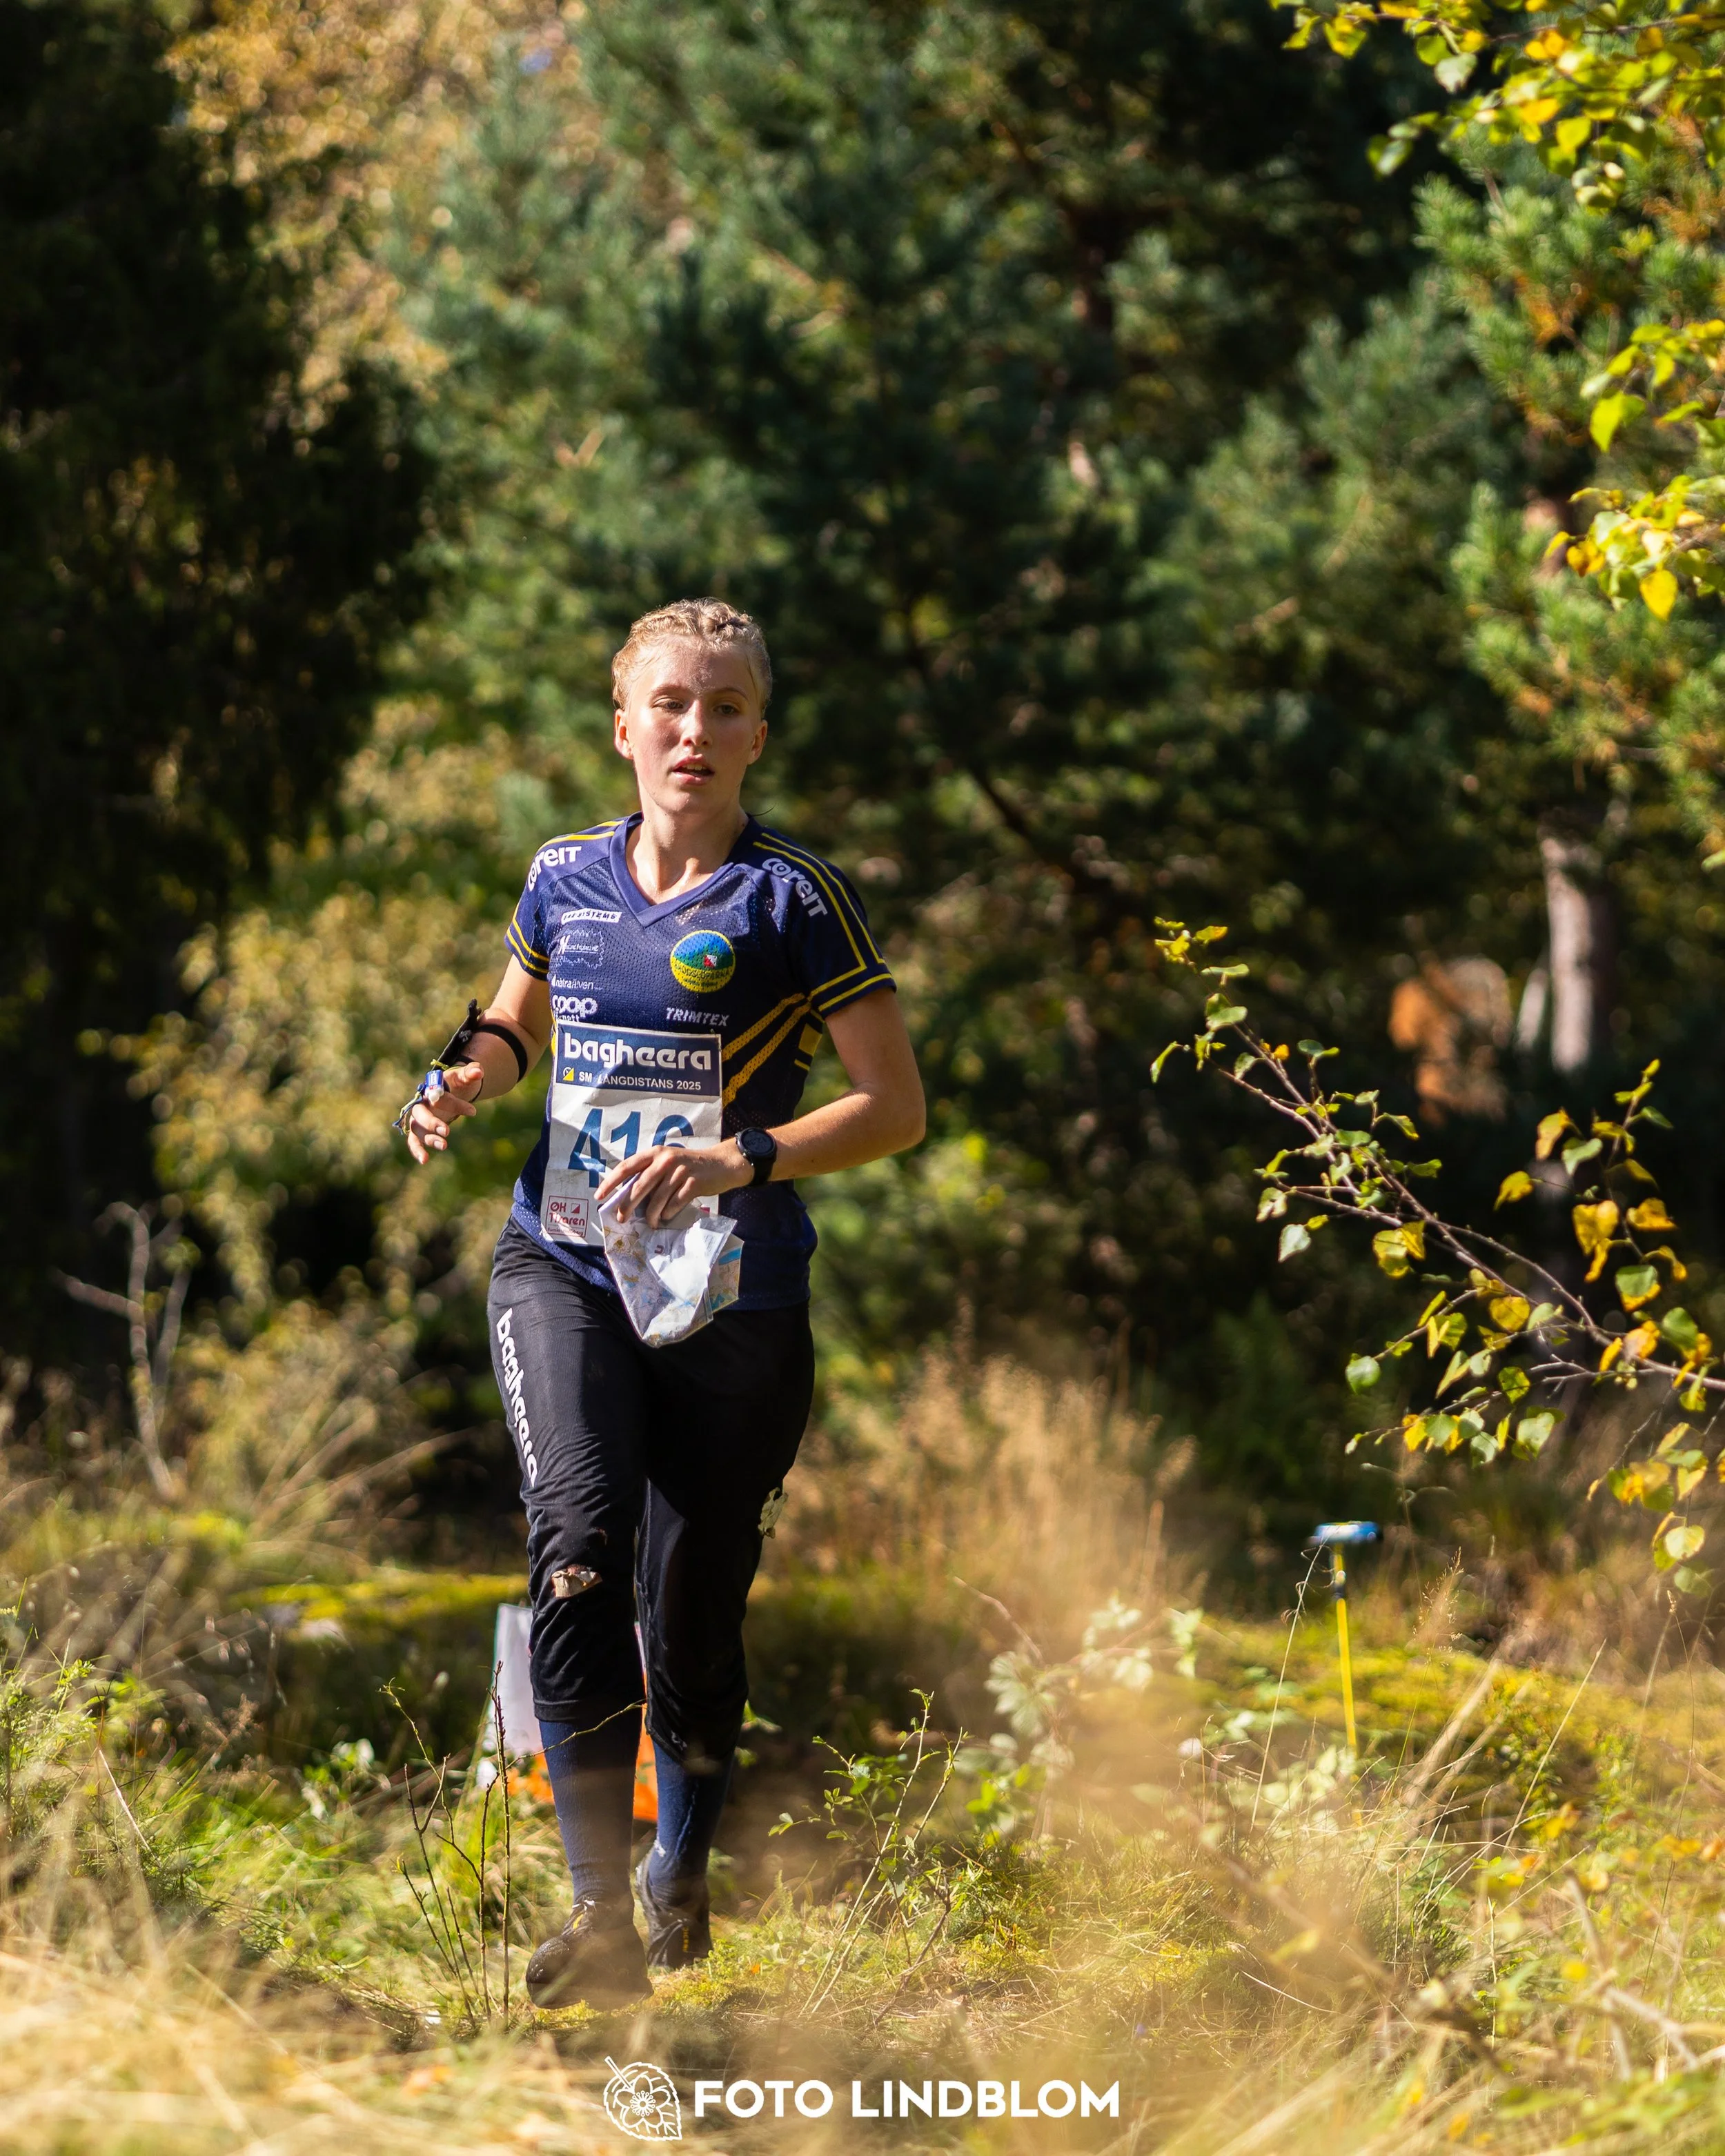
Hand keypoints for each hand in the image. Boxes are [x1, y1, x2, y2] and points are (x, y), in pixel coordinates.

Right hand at [404, 1062, 483, 1165]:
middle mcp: (421, 1102)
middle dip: (432, 1122)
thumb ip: (472, 1072)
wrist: (451, 1089)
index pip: (440, 1097)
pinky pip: (414, 1140)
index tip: (473, 1112)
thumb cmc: (458, 1083)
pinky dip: (417, 1150)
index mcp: (431, 1087)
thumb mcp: (466, 1077)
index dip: (455, 1105)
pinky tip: (424, 1160)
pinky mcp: (420, 1129)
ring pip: (417, 1128)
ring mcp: (419, 1116)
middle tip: (447, 1131)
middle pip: (420, 1112)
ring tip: (444, 1146)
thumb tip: (479, 1071)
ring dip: (429, 1138)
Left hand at [596, 1141, 749, 1225]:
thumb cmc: (689, 1167)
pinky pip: (674, 1204)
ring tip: (651, 1223)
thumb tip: (628, 1198)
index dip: (611, 1182)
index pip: (627, 1167)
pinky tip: (667, 1216)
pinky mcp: (693, 1183)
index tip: (599, 1196)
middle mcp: (665, 1159)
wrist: (721, 1164)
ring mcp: (680, 1171)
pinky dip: (668, 1213)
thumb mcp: (668, 1163)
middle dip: (627, 1205)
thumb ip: (650, 1174)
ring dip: (651, 1215)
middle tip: (621, 1218)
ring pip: (657, 1199)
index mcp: (655, 1153)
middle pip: (639, 1186)